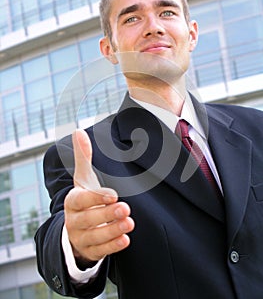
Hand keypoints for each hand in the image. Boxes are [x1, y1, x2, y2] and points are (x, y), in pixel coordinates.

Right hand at [64, 129, 134, 263]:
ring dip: (112, 230)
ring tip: (129, 222)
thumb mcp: (83, 179)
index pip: (80, 200)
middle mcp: (74, 220)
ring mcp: (81, 237)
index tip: (113, 194)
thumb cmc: (83, 199)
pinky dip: (113, 245)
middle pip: (88, 219)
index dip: (95, 197)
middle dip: (106, 214)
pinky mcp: (90, 250)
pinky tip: (126, 239)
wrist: (77, 227)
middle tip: (125, 207)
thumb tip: (78, 131)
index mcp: (72, 201)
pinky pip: (100, 251)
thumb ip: (83, 157)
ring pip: (95, 236)